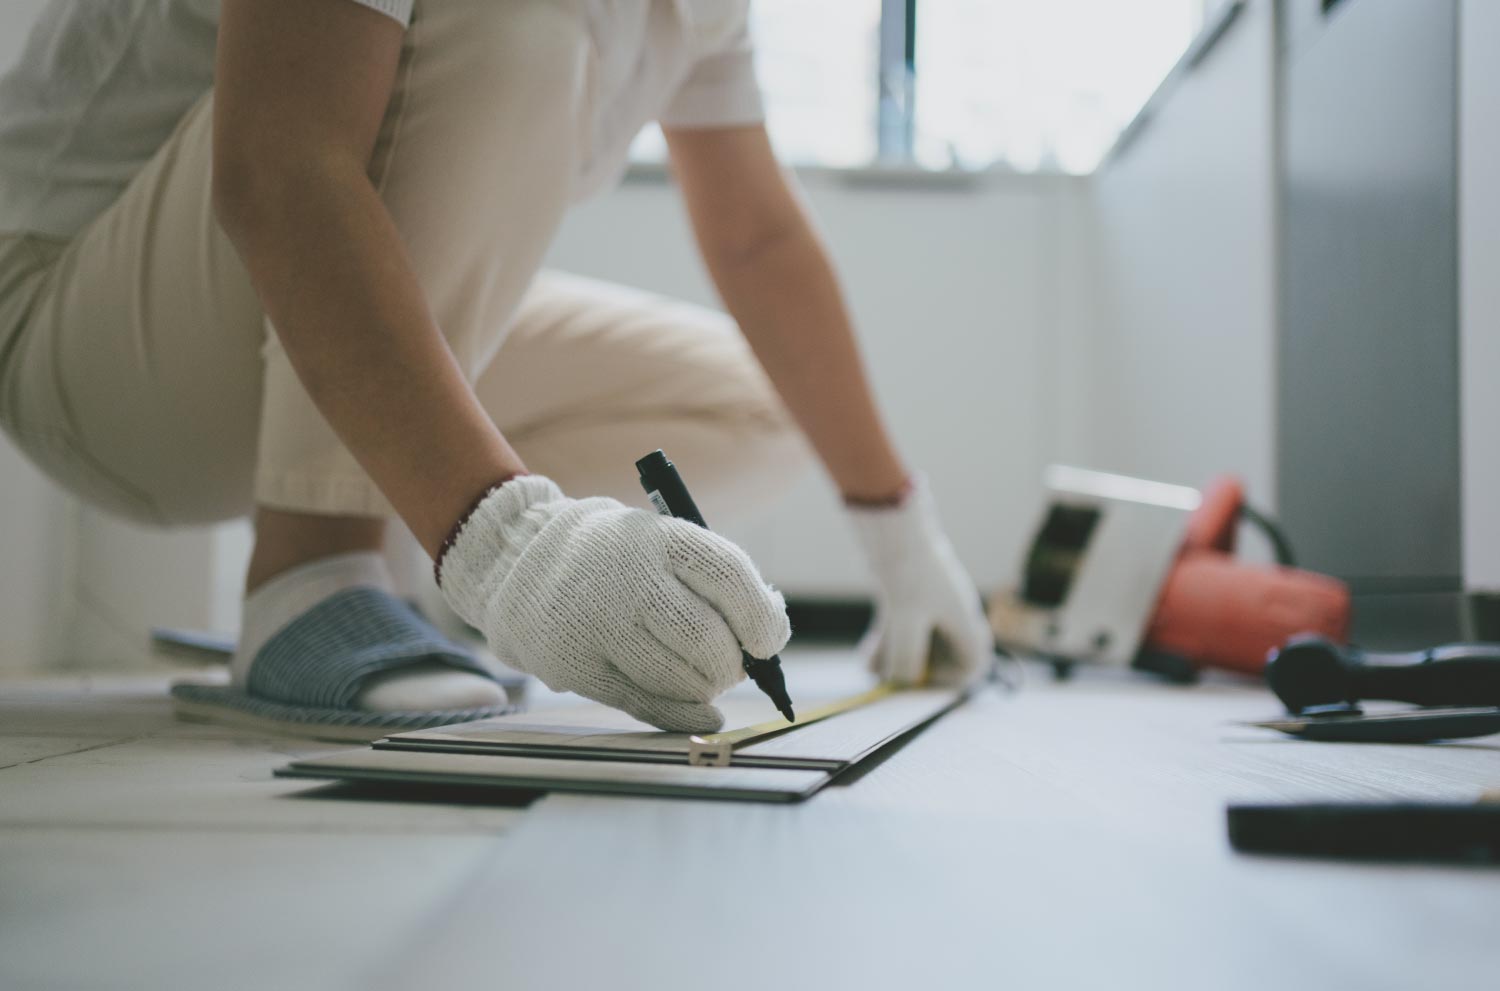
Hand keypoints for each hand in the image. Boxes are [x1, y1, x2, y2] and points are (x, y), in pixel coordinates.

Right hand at [438, 476, 788, 731]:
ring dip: (706, 687)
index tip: (766, 639)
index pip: (729, 577)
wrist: (516, 561)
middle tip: (730, 663)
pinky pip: (647, 705)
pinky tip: (703, 713)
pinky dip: (685, 715)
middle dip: (733, 663)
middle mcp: (627, 579)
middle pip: (709, 640)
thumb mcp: (659, 541)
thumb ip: (714, 578)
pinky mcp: (578, 668)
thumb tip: (771, 632)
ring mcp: (598, 626)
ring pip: (683, 680)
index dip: (761, 618)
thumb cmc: (613, 559)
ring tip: (698, 673)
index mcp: (656, 537)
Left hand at [847, 476, 991, 685]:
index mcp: (963, 618)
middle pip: (943, 654)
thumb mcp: (905, 624)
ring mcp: (929, 602)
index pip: (973, 661)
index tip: (924, 681)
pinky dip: (887, 642)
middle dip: (917, 669)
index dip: (952, 679)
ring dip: (896, 657)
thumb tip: (901, 681)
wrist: (892, 529)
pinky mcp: (908, 594)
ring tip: (875, 669)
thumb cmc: (908, 574)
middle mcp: (951, 611)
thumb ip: (906, 658)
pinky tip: (866, 655)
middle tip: (895, 679)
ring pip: (917, 641)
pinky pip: (902, 627)